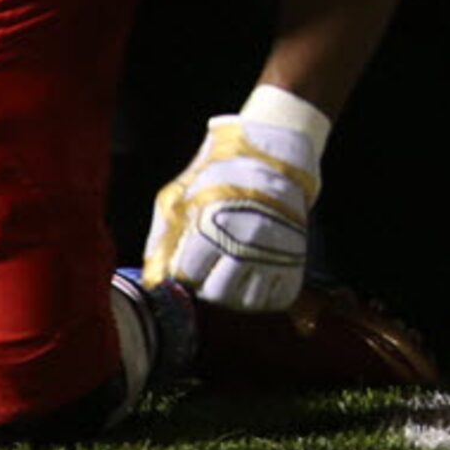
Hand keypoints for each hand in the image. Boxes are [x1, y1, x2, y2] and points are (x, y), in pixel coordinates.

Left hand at [145, 110, 321, 311]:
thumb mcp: (179, 195)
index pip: (186, 276)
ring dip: (237, 291)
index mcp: (208, 222)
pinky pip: (278, 295)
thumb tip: (154, 280)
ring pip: (247, 300)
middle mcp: (242, 238)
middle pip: (215, 294)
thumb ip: (161, 239)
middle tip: (212, 266)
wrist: (274, 150)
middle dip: (208, 285)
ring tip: (234, 269)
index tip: (188, 263)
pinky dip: (266, 292)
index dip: (183, 273)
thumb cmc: (218, 172)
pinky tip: (257, 272)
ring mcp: (272, 247)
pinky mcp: (296, 252)